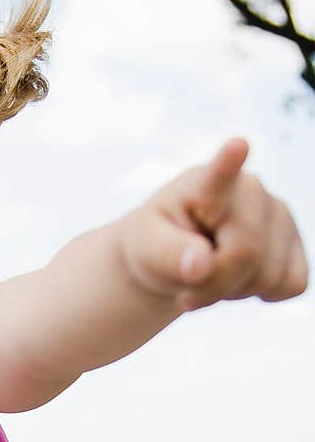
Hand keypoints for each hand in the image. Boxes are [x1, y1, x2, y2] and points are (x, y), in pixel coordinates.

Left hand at [116, 138, 308, 312]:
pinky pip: (292, 284)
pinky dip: (262, 295)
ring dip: (234, 291)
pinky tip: (240, 278)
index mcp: (205, 185)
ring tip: (212, 274)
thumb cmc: (155, 247)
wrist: (173, 259)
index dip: (228, 163)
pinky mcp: (296, 243)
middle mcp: (252, 191)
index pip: (219, 174)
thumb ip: (169, 255)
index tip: (236, 146)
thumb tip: (200, 264)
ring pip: (270, 276)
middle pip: (247, 254)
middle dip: (214, 285)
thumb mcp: (146, 250)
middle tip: (186, 293)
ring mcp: (281, 214)